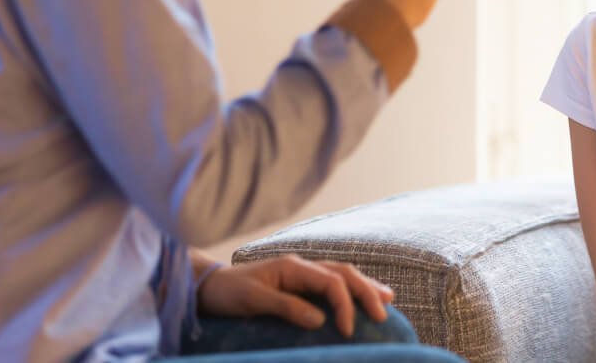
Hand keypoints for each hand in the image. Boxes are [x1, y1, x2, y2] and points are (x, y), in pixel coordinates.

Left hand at [197, 254, 395, 337]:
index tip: (348, 331)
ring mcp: (301, 272)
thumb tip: (320, 320)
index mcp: (293, 267)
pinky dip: (350, 289)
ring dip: (364, 286)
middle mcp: (301, 265)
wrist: (210, 286)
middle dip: (365, 291)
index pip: (330, 281)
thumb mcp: (253, 300)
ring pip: (342, 274)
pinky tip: (362, 297)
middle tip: (382, 315)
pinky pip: (332, 282)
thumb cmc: (229, 293)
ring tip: (386, 301)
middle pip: (343, 272)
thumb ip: (286, 307)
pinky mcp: (299, 282)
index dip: (344, 304)